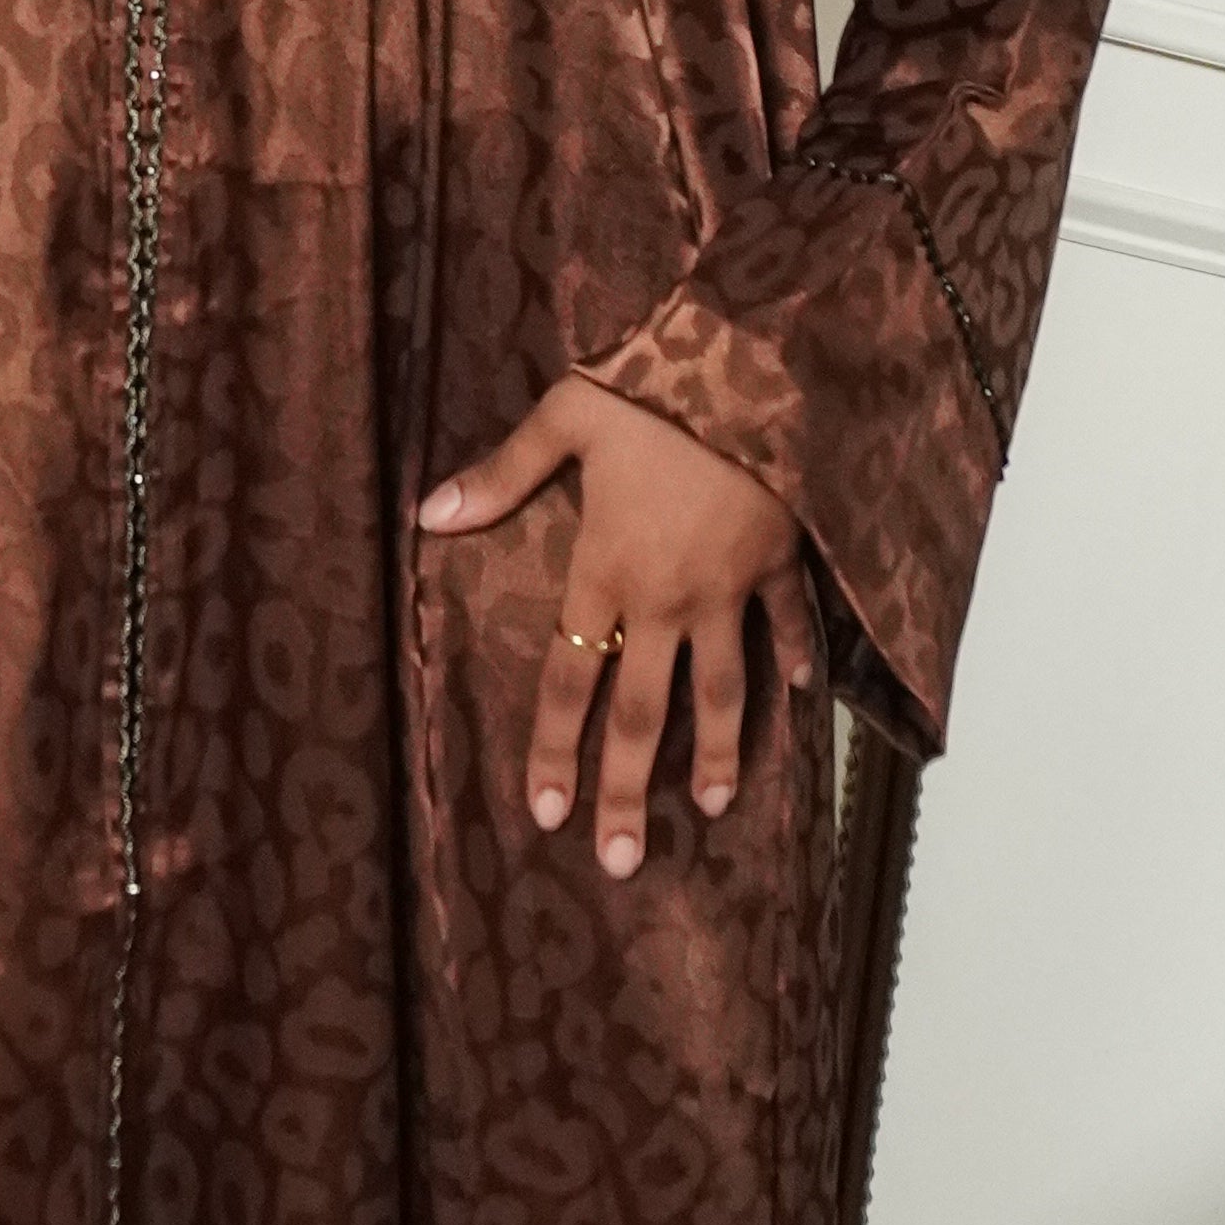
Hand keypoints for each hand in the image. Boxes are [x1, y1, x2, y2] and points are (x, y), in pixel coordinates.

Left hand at [417, 384, 807, 877]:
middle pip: (645, 713)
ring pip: (723, 690)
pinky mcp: (780, 561)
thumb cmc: (654, 386)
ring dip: (719, 753)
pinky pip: (787, 623)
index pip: (568, 680)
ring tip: (713, 806)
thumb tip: (427, 515)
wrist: (759, 363)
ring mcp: (730, 587)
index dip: (555, 750)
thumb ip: (500, 475)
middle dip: (630, 790)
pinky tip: (796, 698)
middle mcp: (668, 597)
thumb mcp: (565, 417)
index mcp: (606, 569)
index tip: (545, 814)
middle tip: (623, 861)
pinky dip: (791, 659)